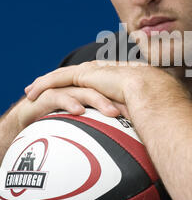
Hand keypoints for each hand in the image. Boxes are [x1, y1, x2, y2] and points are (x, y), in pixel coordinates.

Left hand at [24, 61, 152, 119]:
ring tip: (31, 91)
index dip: (75, 83)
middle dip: (54, 81)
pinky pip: (58, 79)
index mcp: (112, 76)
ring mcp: (92, 70)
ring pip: (61, 75)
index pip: (89, 79)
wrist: (151, 91)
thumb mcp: (138, 108)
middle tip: (39, 88)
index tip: (65, 90)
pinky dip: (45, 84)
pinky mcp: (85, 74)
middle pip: (71, 75)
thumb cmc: (152, 102)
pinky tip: (34, 92)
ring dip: (44, 82)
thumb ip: (134, 113)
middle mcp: (100, 70)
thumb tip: (140, 128)